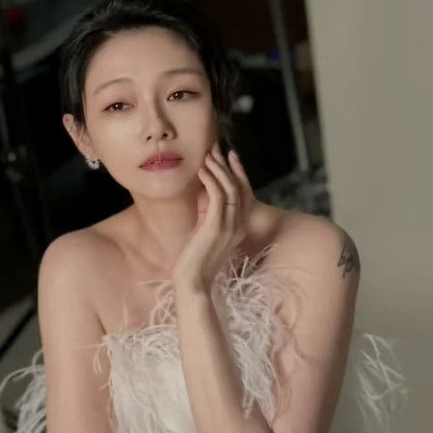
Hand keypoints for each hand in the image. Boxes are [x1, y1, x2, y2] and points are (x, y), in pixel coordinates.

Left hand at [171, 141, 255, 291]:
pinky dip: (210, 180)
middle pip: (237, 187)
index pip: (241, 194)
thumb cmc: (192, 262)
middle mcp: (238, 226)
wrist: (191, 283)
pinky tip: (202, 170)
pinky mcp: (217, 227)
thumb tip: (201, 192)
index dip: (235, 173)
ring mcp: (229, 227)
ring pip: (230, 189)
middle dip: (226, 166)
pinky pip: (218, 196)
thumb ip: (206, 213)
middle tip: (215, 149)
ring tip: (207, 156)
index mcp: (237, 228)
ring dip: (218, 170)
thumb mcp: (202, 232)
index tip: (226, 156)